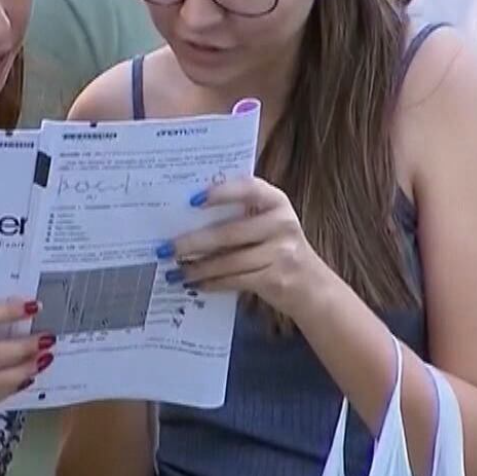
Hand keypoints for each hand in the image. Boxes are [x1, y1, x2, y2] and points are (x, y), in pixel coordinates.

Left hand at [165, 177, 326, 317]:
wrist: (311, 286)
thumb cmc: (277, 248)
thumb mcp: (267, 224)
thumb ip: (239, 215)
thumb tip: (185, 217)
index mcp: (276, 202)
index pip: (248, 189)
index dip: (221, 193)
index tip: (192, 200)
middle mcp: (282, 224)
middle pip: (230, 232)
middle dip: (193, 242)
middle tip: (166, 248)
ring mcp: (281, 253)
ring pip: (229, 261)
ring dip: (197, 268)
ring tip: (174, 272)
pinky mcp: (275, 279)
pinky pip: (234, 280)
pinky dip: (211, 283)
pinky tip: (194, 284)